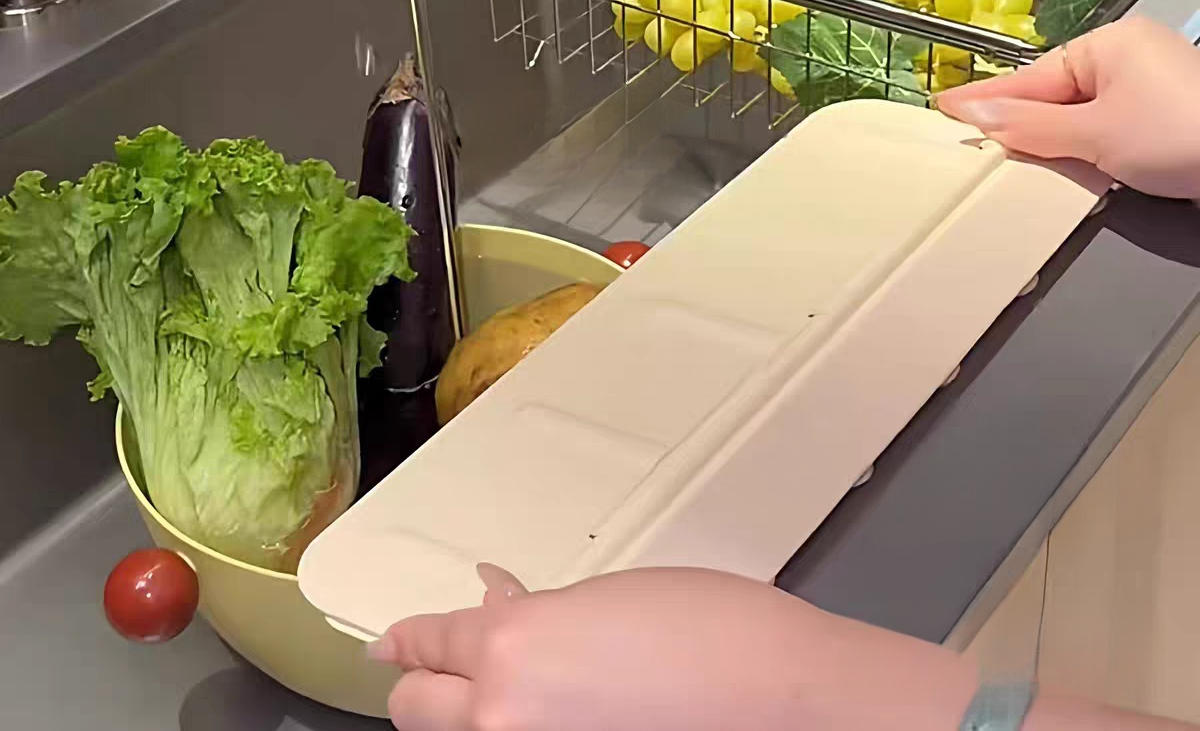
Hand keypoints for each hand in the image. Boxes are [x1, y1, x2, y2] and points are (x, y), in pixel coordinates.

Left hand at [371, 565, 975, 730]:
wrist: (777, 699)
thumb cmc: (707, 629)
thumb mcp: (605, 602)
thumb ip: (537, 613)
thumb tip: (494, 601)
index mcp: (511, 644)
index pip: (430, 644)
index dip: (410, 640)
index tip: (394, 645)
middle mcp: (500, 714)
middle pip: (415, 708)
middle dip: (426, 683)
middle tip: (443, 672)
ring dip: (460, 717)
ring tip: (495, 698)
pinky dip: (505, 729)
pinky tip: (540, 713)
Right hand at [936, 17, 1199, 199]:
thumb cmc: (1178, 136)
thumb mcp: (1095, 134)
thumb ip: (1030, 127)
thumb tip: (975, 115)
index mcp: (1108, 44)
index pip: (1031, 77)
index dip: (984, 99)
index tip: (941, 108)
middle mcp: (1129, 56)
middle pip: (1054, 93)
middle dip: (1015, 120)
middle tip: (965, 141)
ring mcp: (1151, 87)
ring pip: (1079, 113)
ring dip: (1046, 138)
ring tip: (999, 155)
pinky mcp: (1167, 118)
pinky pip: (1105, 126)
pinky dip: (1079, 145)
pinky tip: (1057, 161)